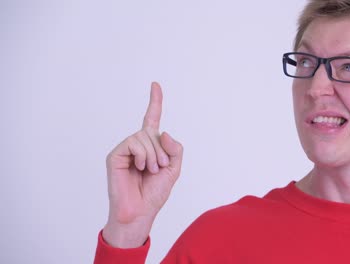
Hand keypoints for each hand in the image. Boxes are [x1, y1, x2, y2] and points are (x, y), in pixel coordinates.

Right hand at [102, 82, 182, 247]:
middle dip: (161, 151)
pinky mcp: (115, 155)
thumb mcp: (174, 169)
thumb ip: (175, 149)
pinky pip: (133, 142)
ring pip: (143, 137)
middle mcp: (136, 144)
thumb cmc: (154, 193)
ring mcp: (125, 149)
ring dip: (153, 155)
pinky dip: (142, 155)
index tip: (155, 85)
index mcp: (150, 146)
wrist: (140, 211)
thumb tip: (164, 132)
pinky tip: (139, 168)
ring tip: (149, 171)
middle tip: (159, 168)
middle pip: (152, 131)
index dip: (155, 102)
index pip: (151, 119)